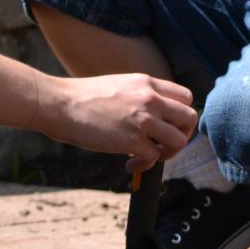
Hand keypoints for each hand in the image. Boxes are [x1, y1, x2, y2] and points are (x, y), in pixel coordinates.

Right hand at [47, 73, 197, 170]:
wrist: (59, 104)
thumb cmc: (81, 97)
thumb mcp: (119, 85)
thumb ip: (140, 96)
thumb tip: (153, 118)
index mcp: (147, 83)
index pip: (186, 97)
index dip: (180, 115)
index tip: (166, 126)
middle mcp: (150, 98)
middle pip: (190, 118)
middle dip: (181, 135)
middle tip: (163, 145)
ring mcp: (143, 119)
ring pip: (179, 140)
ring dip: (167, 154)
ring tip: (147, 156)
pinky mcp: (133, 140)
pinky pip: (155, 158)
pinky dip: (145, 165)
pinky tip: (129, 165)